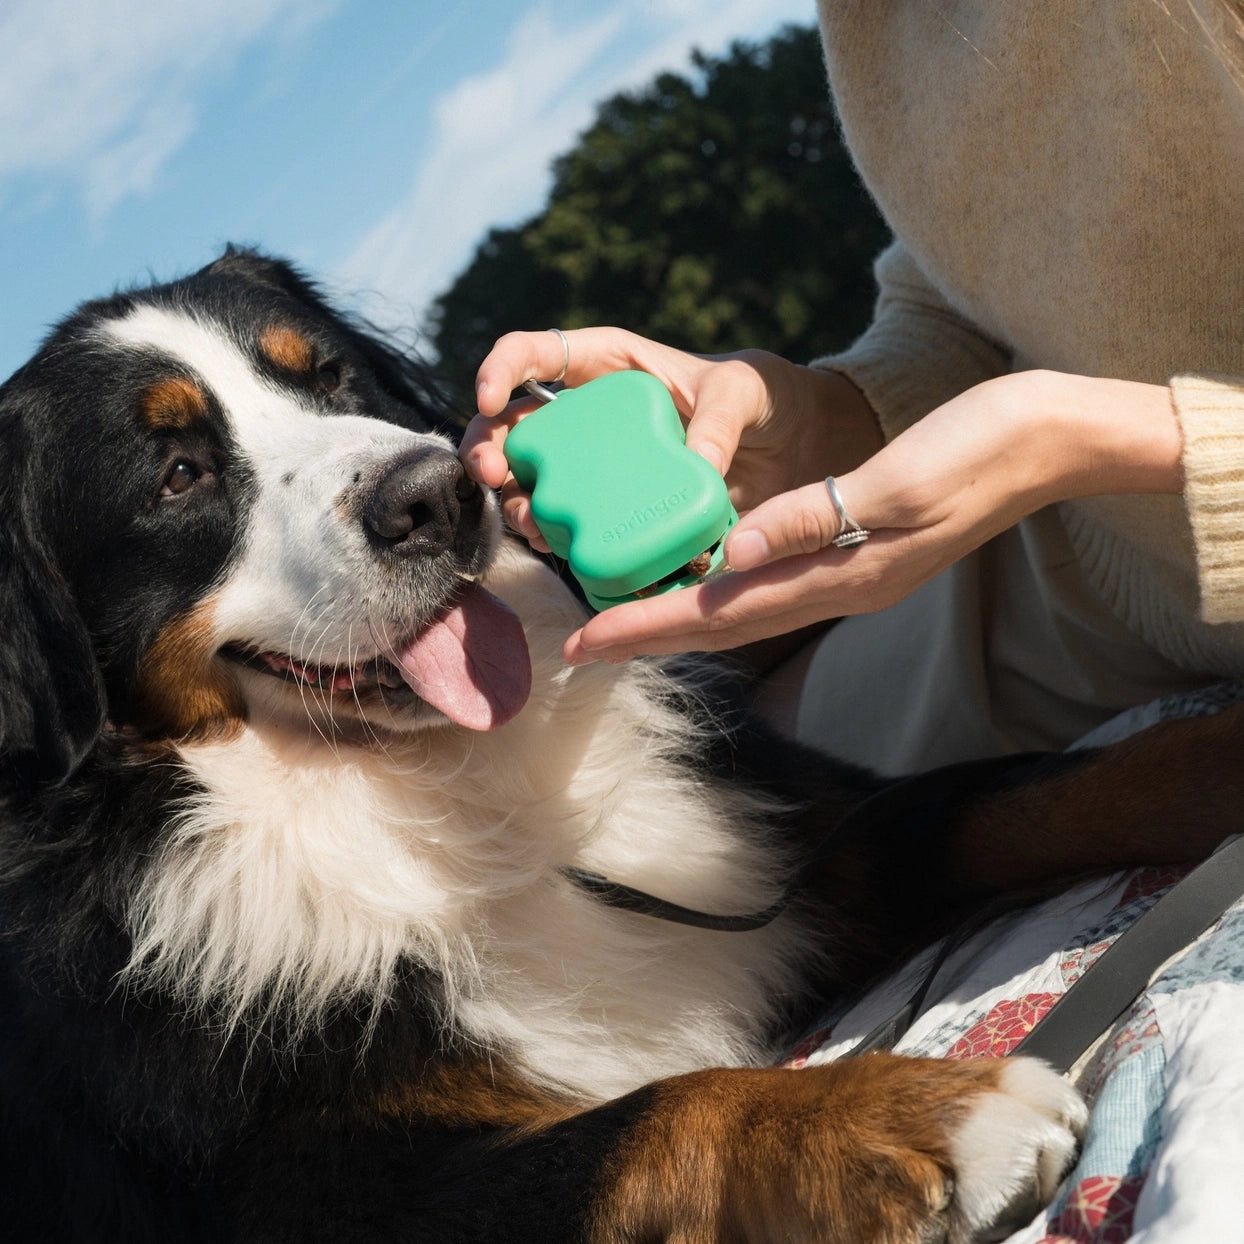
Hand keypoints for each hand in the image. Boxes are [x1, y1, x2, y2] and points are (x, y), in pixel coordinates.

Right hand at [461, 327, 881, 552]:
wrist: (799, 452)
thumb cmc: (768, 399)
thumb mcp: (747, 391)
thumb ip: (721, 416)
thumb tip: (697, 465)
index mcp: (609, 367)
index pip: (536, 352)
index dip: (501, 368)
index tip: (490, 398)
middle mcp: (593, 416)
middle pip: (517, 425)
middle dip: (490, 447)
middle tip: (491, 474)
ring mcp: (601, 468)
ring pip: (534, 480)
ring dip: (516, 500)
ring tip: (530, 521)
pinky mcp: (618, 510)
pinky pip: (574, 524)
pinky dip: (558, 537)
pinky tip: (559, 548)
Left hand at [553, 370, 1181, 661]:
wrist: (1046, 440)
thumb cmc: (980, 448)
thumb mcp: (899, 480)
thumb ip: (815, 517)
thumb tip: (735, 551)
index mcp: (842, 572)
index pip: (723, 610)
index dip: (649, 626)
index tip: (585, 642)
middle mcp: (837, 584)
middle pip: (723, 621)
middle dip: (649, 632)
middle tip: (580, 645)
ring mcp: (850, 572)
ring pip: (744, 606)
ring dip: (681, 617)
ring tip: (622, 620)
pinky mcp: (858, 550)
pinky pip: (771, 581)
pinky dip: (723, 588)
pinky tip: (701, 577)